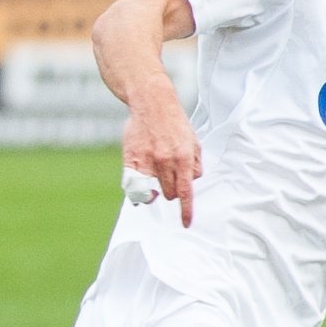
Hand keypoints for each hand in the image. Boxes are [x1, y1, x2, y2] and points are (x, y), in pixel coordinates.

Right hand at [118, 77, 200, 226]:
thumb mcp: (193, 141)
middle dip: (172, 191)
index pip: (185, 191)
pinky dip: (139, 186)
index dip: (186, 210)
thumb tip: (192, 182)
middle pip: (169, 193)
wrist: (151, 103)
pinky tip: (143, 179)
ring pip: (152, 190)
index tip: (186, 223)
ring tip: (157, 174)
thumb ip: (194, 163)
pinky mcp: (130, 158)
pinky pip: (134, 184)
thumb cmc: (174, 122)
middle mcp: (165, 161)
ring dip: (156, 188)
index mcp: (182, 157)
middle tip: (170, 177)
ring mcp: (146, 160)